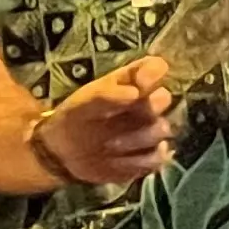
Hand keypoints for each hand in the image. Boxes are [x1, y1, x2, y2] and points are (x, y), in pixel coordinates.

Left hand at [40, 55, 175, 186]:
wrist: (64, 153)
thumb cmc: (75, 118)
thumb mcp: (82, 103)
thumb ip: (106, 95)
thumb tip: (135, 93)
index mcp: (129, 83)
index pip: (155, 67)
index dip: (153, 72)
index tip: (141, 83)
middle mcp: (145, 104)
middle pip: (163, 97)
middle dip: (149, 106)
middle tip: (127, 113)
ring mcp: (150, 129)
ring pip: (162, 128)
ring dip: (138, 137)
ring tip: (110, 144)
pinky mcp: (150, 155)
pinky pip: (157, 156)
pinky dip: (138, 160)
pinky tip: (116, 160)